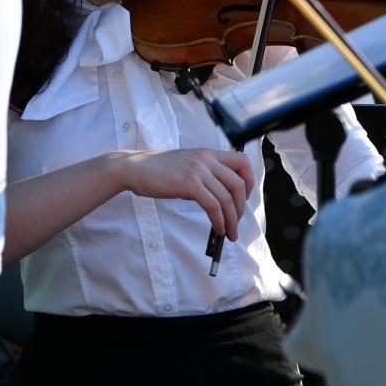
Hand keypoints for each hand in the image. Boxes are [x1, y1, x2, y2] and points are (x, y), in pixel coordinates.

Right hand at [121, 148, 253, 241]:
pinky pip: (214, 206)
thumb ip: (205, 173)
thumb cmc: (159, 170)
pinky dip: (219, 221)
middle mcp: (206, 159)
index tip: (244, 198)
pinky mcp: (189, 183)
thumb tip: (222, 196)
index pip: (242, 161)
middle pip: (238, 184)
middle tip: (236, 222)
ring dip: (232, 220)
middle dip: (241, 207)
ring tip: (229, 233)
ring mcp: (198, 170)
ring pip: (228, 198)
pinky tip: (218, 229)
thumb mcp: (187, 164)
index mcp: (208, 153)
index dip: (249, 181)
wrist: (135, 168)